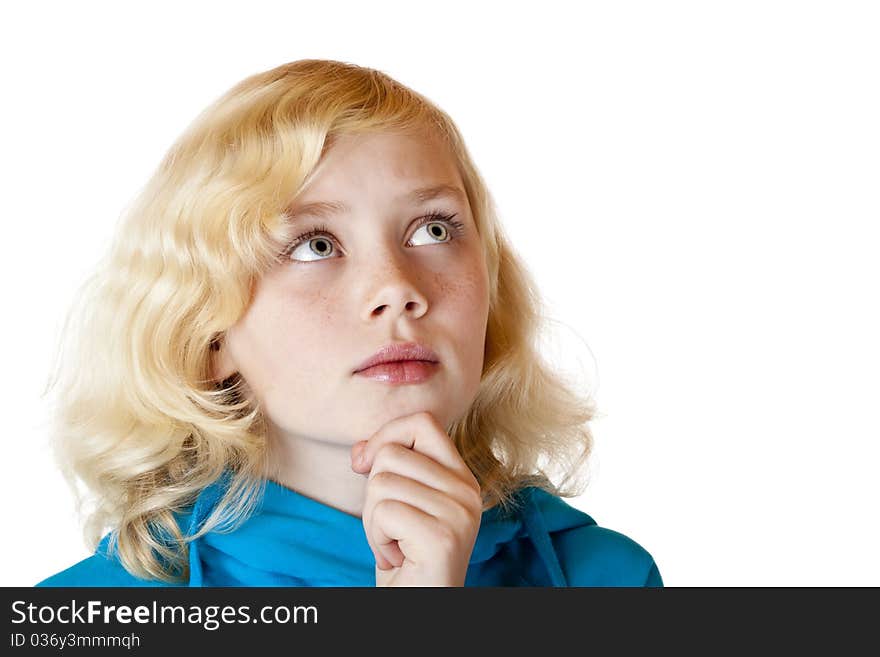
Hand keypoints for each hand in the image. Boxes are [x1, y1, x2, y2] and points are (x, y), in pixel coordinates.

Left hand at [350, 411, 482, 586]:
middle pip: (391, 454)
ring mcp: (459, 513)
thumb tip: (360, 451)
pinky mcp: (443, 536)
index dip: (386, 435)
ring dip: (373, 521)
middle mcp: (467, 490)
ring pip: (382, 483)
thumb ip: (388, 470)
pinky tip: (396, 558)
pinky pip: (384, 512)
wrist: (419, 605)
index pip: (422, 422)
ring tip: (395, 544)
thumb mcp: (398, 504)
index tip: (366, 465)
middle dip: (373, 493)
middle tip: (391, 528)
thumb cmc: (405, 558)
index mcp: (461, 477)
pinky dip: (376, 539)